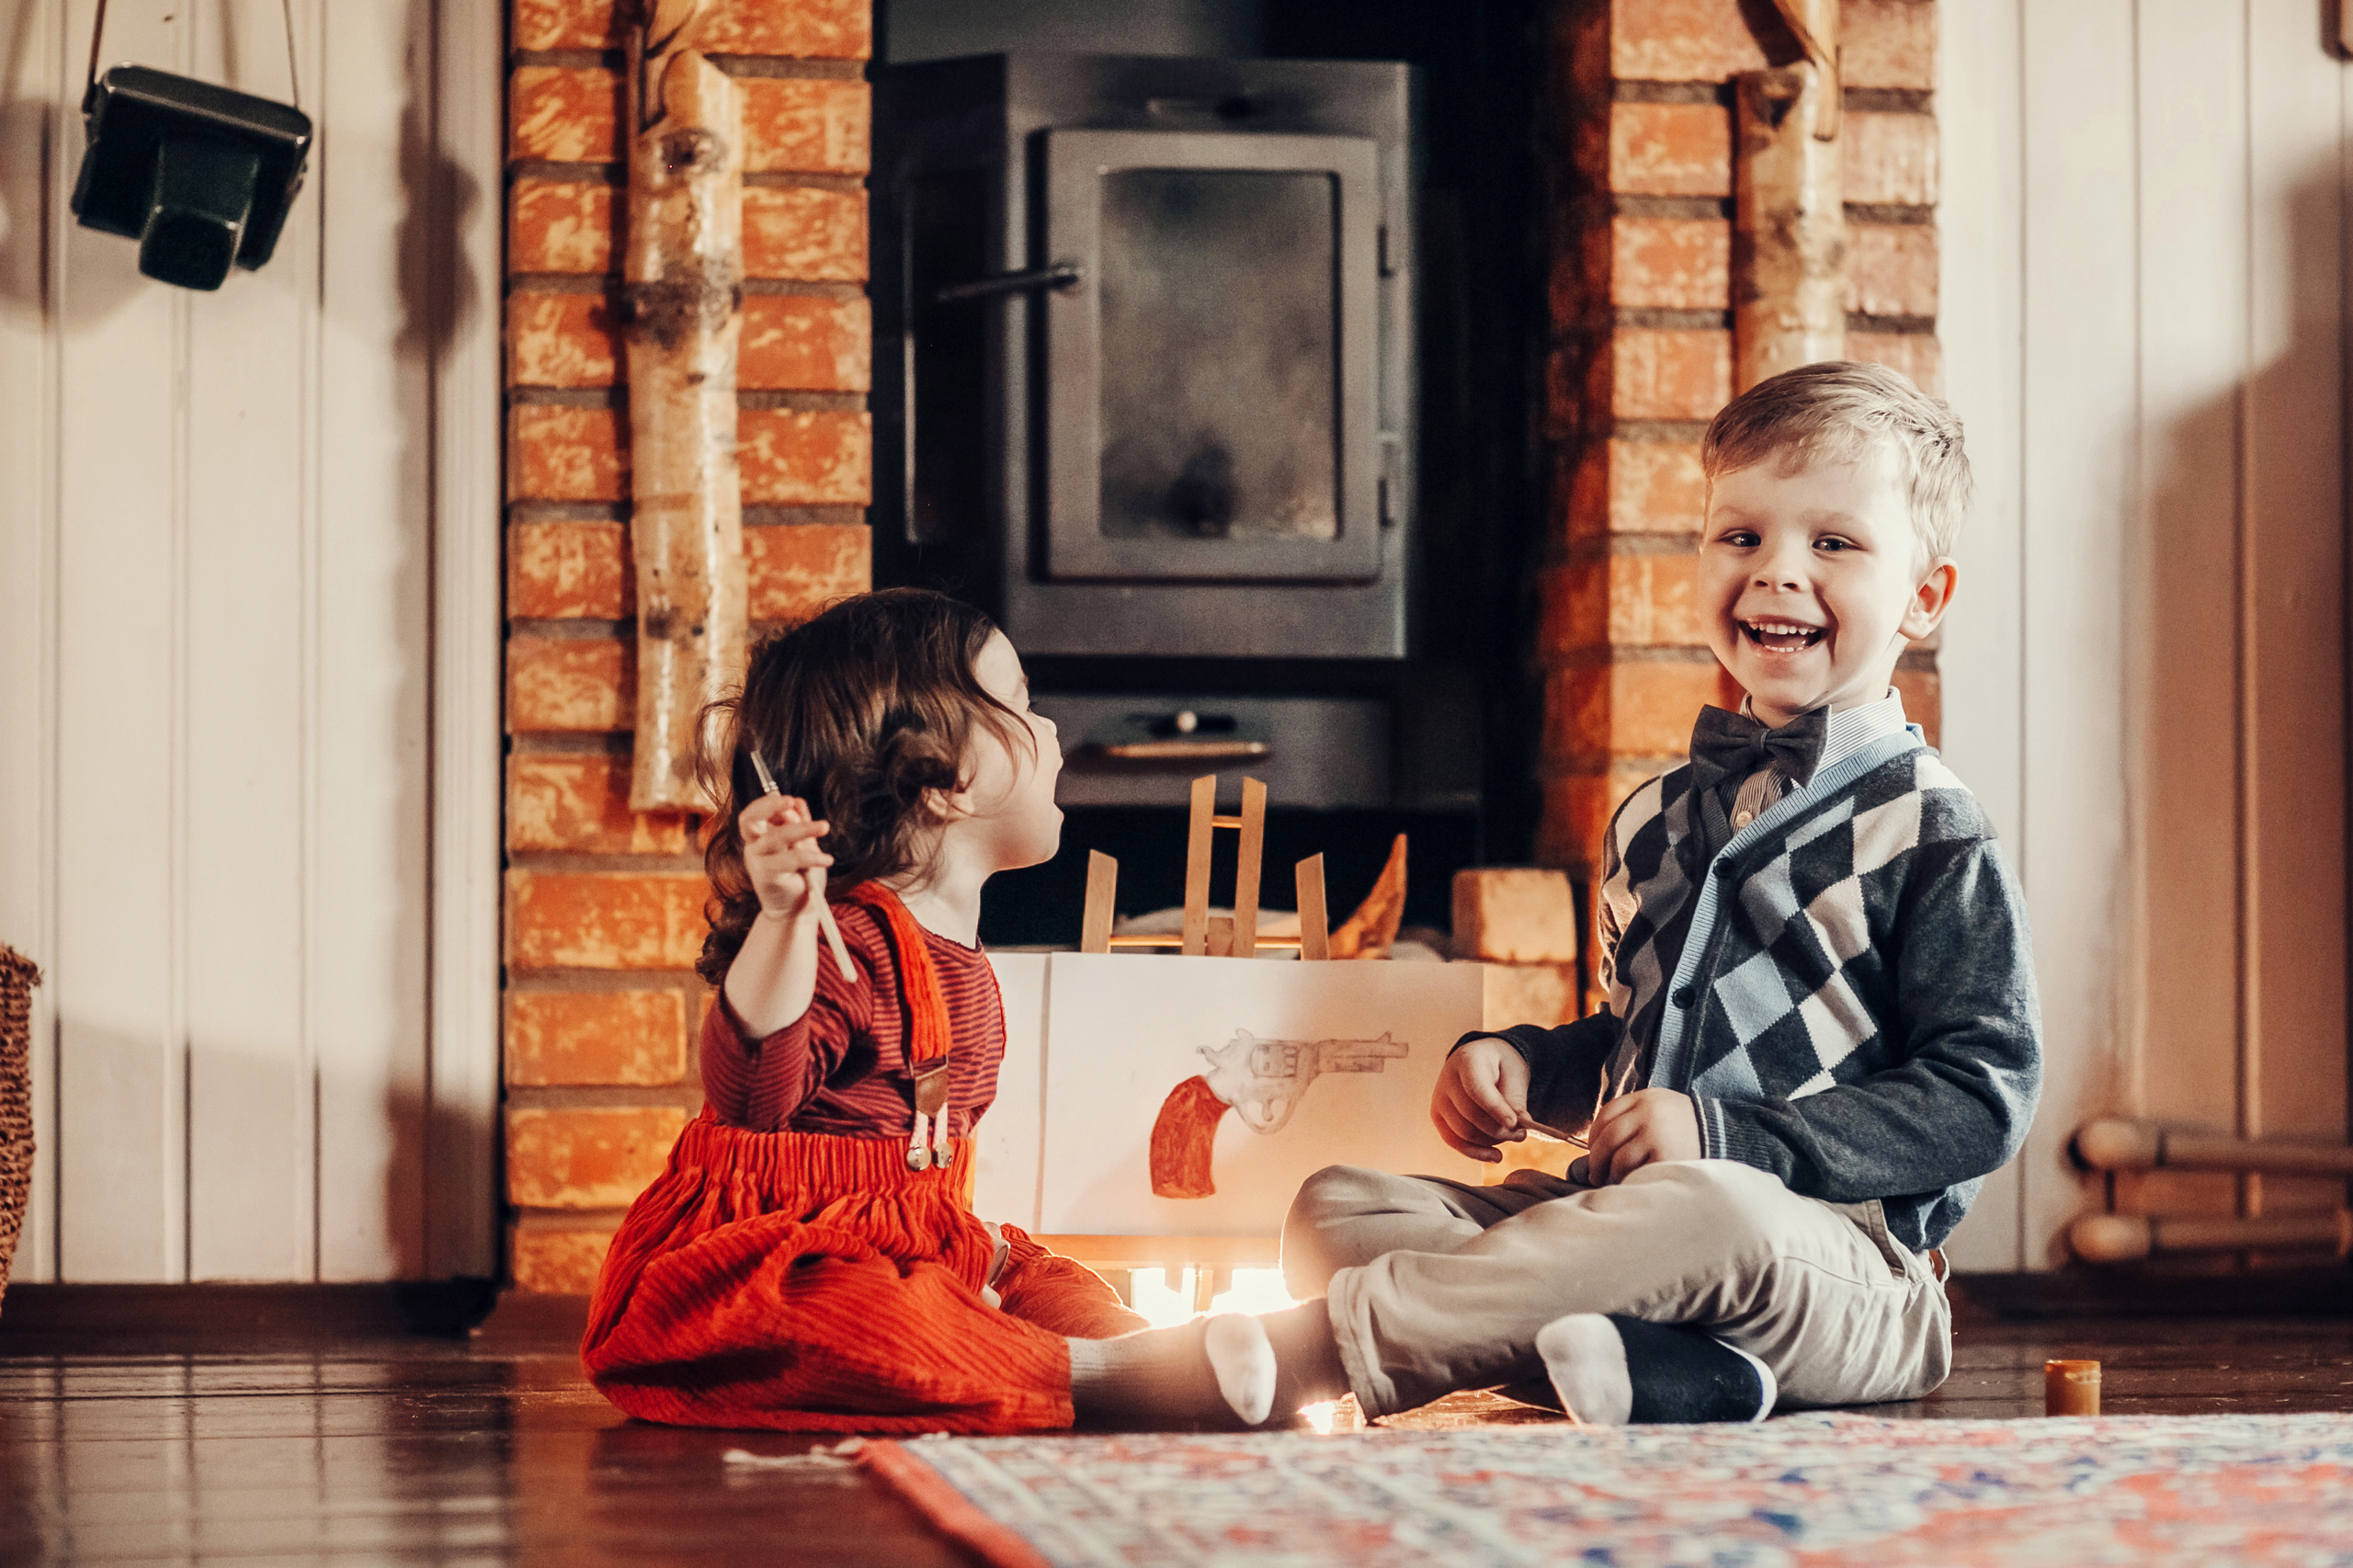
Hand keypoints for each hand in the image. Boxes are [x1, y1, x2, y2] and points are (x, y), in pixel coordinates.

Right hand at [740, 793, 832, 918]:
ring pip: (775, 837)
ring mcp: (757, 861)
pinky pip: (789, 859)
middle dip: (769, 806)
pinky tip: (827, 859)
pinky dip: (811, 857)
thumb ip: (799, 824)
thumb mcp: (804, 846)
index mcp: (759, 836)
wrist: (796, 909)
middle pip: (749, 820)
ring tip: (824, 826)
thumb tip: (798, 802)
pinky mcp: (765, 876)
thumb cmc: (799, 876)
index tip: (789, 798)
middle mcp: (753, 846)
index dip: (766, 803)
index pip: (753, 814)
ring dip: (803, 828)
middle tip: (791, 800)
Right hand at [1431, 1038, 1531, 1162]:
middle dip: (1499, 1130)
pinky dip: (1476, 1152)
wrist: (1480, 1059)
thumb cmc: (1500, 1065)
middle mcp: (1447, 1079)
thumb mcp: (1514, 1073)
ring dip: (1491, 1141)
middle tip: (1522, 1134)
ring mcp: (1439, 1099)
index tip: (1514, 1124)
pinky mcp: (1438, 1117)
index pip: (1477, 1089)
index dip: (1495, 1109)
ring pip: (1464, 1132)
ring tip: (1512, 1136)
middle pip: (1471, 1115)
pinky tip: (1495, 1156)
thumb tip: (1519, 1126)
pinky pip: (1454, 1141)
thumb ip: (1516, 1098)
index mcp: (1467, 1060)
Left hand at [1585, 1089, 1700, 1183]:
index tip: (1593, 1151)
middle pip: (1608, 1137)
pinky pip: (1634, 1171)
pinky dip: (1627, 1180)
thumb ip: (1635, 1118)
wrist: (1726, 1137)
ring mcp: (1656, 1134)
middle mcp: (1648, 1112)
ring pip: (1618, 1157)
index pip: (1606, 1114)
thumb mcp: (1662, 1110)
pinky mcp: (1665, 1156)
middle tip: (1595, 1175)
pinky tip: (1631, 1184)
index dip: (1593, 1135)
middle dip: (1597, 1160)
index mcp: (1646, 1098)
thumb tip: (1596, 1147)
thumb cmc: (1687, 1130)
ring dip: (1610, 1173)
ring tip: (1613, 1181)